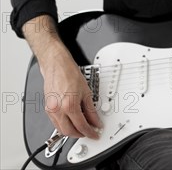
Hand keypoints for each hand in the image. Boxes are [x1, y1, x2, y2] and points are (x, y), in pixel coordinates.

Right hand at [23, 15, 101, 138]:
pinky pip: (56, 122)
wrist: (57, 65)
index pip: (81, 126)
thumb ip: (91, 109)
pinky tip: (72, 121)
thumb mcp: (86, 91)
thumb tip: (95, 120)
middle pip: (69, 131)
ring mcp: (51, 110)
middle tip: (89, 133)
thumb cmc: (70, 73)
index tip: (95, 133)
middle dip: (80, 135)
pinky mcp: (47, 108)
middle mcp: (58, 109)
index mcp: (69, 105)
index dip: (90, 132)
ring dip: (72, 131)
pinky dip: (64, 125)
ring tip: (82, 128)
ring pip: (61, 129)